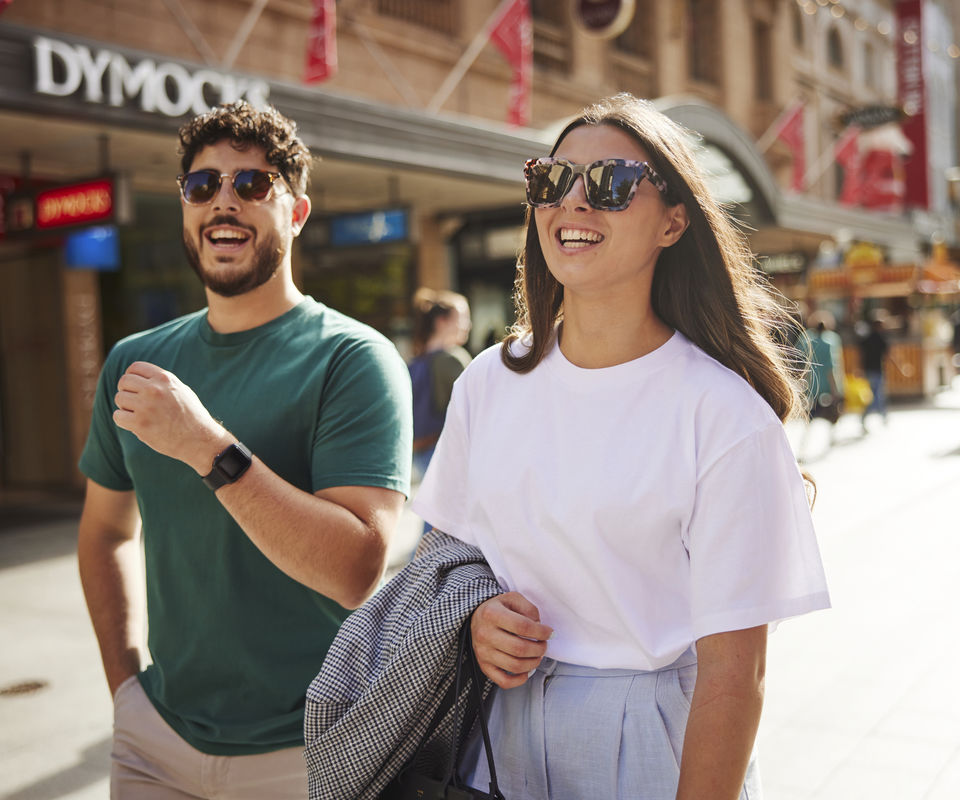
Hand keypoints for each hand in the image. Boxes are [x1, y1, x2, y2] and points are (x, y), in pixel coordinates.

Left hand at [113, 361, 228, 472]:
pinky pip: (118, 416)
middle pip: (124, 382)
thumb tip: (140, 378)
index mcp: (165, 379)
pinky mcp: (140, 424)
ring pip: (119, 399)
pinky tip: (136, 424)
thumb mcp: (181, 390)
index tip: (134, 387)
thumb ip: (162, 382)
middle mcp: (154, 389)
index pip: (135, 368)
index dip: (131, 377)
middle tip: (134, 403)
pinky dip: (124, 421)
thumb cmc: (192, 415)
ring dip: (125, 407)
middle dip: (126, 391)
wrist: (199, 439)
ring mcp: (146, 406)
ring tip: (139, 415)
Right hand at [471, 592, 552, 688]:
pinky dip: (518, 680)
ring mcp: (483, 652)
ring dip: (533, 663)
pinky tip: (526, 671)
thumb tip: (539, 626)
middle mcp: (485, 634)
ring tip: (537, 655)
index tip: (549, 632)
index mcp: (492, 614)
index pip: (522, 626)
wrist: (475, 616)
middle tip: (543, 644)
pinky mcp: (483, 665)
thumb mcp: (512, 599)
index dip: (541, 631)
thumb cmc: (498, 608)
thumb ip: (529, 608)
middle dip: (539, 649)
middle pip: (519, 649)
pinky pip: (503, 681)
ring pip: (514, 666)